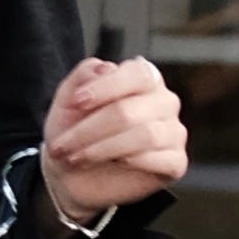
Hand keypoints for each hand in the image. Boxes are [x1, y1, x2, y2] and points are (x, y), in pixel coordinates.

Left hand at [43, 52, 185, 230]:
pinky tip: (113, 163)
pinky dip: (131, 162)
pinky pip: (161, 160)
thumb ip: (84, 75)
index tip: (77, 102)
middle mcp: (164, 101)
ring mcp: (173, 132)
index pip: (138, 73)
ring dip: (103, 149)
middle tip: (63, 145)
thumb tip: (107, 68)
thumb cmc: (75, 128)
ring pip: (145, 136)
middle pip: (130, 111)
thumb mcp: (68, 99)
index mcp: (144, 78)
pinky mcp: (176, 162)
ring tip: (77, 157)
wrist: (72, 171)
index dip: (106, 87)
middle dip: (89, 130)